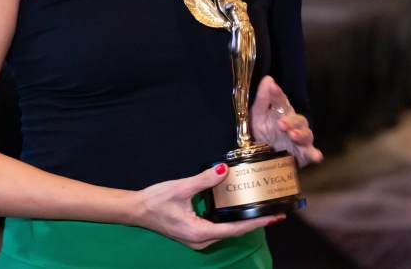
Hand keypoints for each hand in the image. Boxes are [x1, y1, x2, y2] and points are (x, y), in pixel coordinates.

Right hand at [133, 164, 283, 249]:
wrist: (136, 210)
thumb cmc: (155, 201)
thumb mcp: (180, 187)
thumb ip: (203, 180)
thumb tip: (223, 170)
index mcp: (200, 232)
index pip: (236, 229)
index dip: (257, 222)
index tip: (274, 217)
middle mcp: (202, 240)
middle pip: (235, 232)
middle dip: (255, 222)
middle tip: (274, 211)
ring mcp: (198, 239)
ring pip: (227, 231)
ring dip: (244, 221)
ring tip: (261, 210)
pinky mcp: (194, 234)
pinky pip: (219, 228)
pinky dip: (231, 220)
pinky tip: (238, 210)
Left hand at [251, 76, 323, 166]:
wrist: (263, 156)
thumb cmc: (263, 131)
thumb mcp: (258, 115)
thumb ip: (263, 98)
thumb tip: (268, 79)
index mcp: (282, 112)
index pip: (282, 101)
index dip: (277, 94)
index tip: (272, 87)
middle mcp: (294, 124)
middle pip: (298, 119)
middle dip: (290, 121)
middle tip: (281, 124)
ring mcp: (300, 139)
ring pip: (306, 134)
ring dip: (301, 134)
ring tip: (293, 136)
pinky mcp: (303, 154)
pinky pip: (311, 153)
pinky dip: (315, 154)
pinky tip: (317, 156)